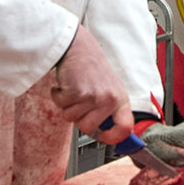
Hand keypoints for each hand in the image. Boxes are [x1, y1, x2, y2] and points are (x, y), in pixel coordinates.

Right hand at [49, 25, 134, 141]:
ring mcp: (95, 97)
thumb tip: (106, 134)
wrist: (77, 46)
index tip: (104, 137)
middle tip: (79, 101)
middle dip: (78, 117)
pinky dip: (58, 96)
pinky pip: (61, 106)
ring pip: (72, 118)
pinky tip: (66, 83)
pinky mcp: (78, 93)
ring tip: (74, 88)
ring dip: (67, 105)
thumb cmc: (90, 67)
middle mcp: (110, 99)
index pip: (125, 128)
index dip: (113, 138)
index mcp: (121, 99)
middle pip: (89, 128)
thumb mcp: (108, 88)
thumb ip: (109, 110)